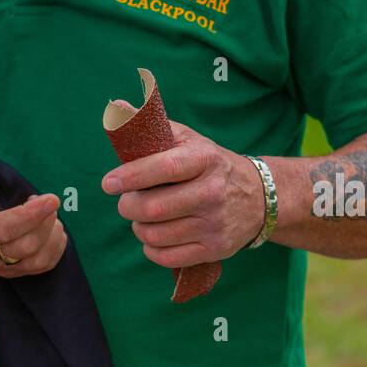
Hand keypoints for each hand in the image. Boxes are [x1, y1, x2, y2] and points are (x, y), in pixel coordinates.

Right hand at [0, 161, 65, 276]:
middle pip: (25, 247)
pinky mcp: (10, 272)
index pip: (3, 229)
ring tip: (49, 214)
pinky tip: (51, 228)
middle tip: (48, 201)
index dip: (31, 216)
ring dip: (53, 235)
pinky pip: (42, 267)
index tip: (51, 199)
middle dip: (46, 222)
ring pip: (37, 261)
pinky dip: (56, 247)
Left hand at [101, 120, 264, 267]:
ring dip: (139, 228)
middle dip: (128, 206)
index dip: (132, 176)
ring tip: (143, 217)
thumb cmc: (209, 164)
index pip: (165, 168)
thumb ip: (153, 127)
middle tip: (127, 201)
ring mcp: (215, 224)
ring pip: (156, 236)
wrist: (259, 196)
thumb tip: (115, 108)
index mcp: (204, 159)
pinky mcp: (215, 249)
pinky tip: (156, 236)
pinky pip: (167, 258)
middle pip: (154, 208)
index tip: (108, 183)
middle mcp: (213, 192)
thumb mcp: (189, 139)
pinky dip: (151, 249)